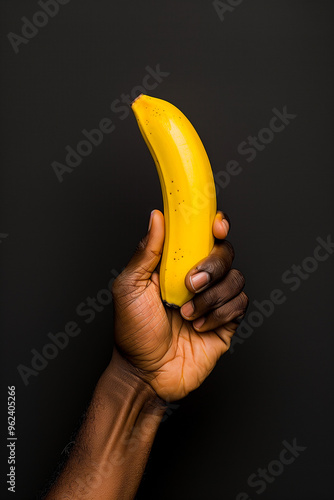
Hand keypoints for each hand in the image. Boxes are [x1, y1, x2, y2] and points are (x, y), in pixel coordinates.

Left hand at [111, 210, 247, 400]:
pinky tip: (199, 327)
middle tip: (190, 284)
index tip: (216, 225)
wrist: (146, 373)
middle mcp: (198, 279)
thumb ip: (146, 252)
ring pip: (235, 278)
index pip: (203, 236)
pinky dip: (219, 314)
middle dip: (211, 266)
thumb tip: (156, 217)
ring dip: (211, 297)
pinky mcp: (227, 321)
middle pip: (225, 253)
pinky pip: (240, 304)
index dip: (215, 225)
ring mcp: (214, 300)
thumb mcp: (130, 287)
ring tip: (186, 314)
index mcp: (176, 265)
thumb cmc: (133, 332)